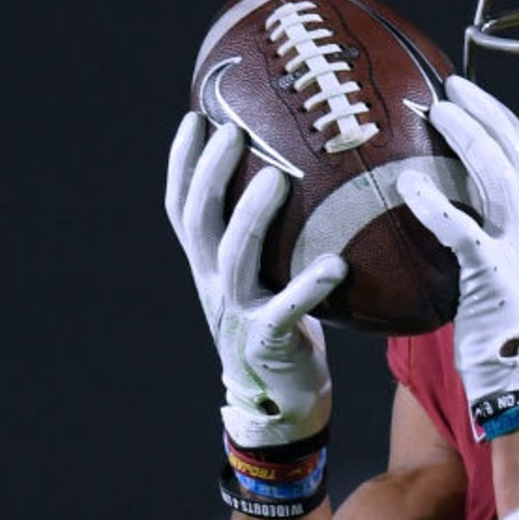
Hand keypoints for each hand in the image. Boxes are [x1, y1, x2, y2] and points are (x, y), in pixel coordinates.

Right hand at [165, 113, 344, 448]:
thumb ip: (272, 237)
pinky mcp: (267, 341)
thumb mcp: (266, 276)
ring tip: (276, 180)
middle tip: (232, 130)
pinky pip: (286, 310)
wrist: (281, 401)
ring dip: (251, 216)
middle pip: (201, 220)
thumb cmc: (283, 324)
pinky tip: (336, 265)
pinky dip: (309, 286)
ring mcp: (237, 313)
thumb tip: (305, 174)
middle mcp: (214, 284)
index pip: (183, 207)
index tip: (194, 117)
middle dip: (211, 172)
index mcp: (209, 266)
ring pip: (234, 257)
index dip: (182, 164)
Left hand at [397, 78, 518, 433]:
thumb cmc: (511, 341)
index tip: (474, 100)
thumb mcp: (510, 282)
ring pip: (498, 176)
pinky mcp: (494, 274)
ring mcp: (518, 250)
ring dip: (468, 138)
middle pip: (517, 153)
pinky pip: (461, 228)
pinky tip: (407, 186)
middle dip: (487, 113)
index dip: (503, 124)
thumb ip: (491, 248)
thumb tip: (456, 225)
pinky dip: (435, 204)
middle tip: (453, 86)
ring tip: (439, 111)